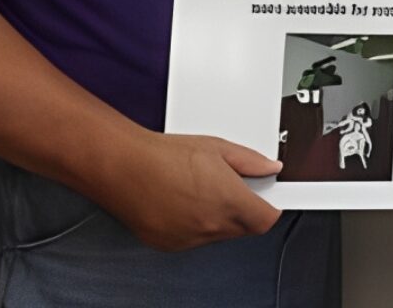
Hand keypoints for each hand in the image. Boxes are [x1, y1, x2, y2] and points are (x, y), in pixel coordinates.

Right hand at [92, 131, 282, 251]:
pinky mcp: (170, 245)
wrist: (123, 167)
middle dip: (244, 210)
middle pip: (244, 227)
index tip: (269, 198)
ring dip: (219, 217)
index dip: (270, 207)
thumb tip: (270, 167)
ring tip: (199, 189)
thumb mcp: (217, 147)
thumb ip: (250, 161)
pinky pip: (194, 239)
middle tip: (231, 186)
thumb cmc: (164, 156)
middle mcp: (212, 225)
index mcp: (229, 201)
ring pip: (219, 234)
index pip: (266, 219)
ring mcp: (190, 238)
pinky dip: (195, 225)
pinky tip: (182, 201)